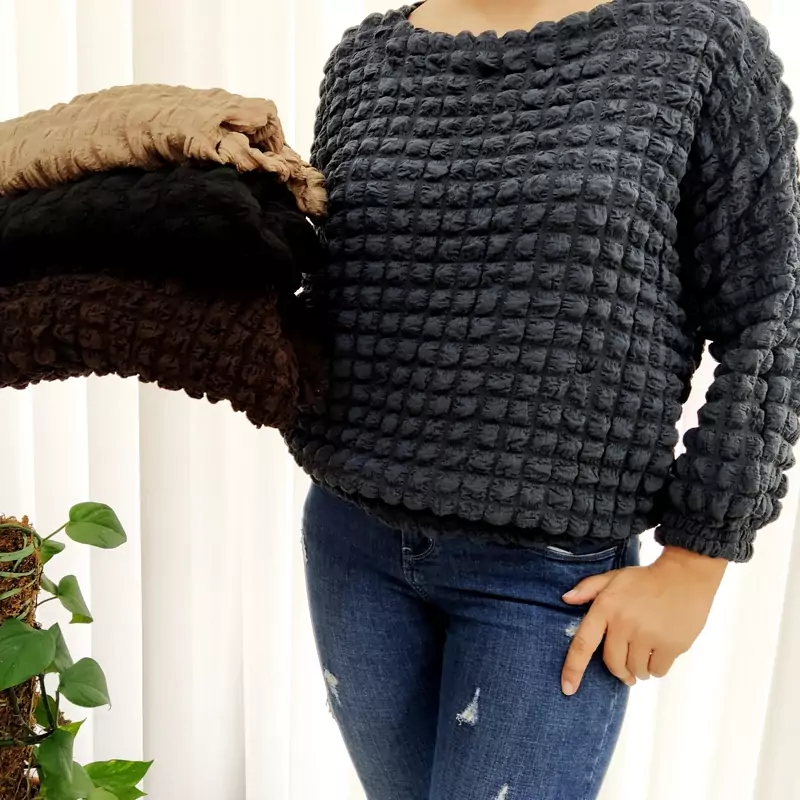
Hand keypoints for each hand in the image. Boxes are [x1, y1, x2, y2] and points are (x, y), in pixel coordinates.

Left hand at [560, 546, 726, 694]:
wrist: (684, 577)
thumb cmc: (646, 579)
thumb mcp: (614, 577)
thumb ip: (588, 588)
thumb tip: (565, 599)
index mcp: (605, 608)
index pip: (583, 644)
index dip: (573, 668)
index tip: (568, 689)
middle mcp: (623, 624)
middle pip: (613, 663)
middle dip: (618, 670)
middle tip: (625, 669)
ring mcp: (647, 635)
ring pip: (636, 670)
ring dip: (638, 669)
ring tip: (644, 654)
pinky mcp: (670, 645)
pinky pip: (658, 671)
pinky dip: (657, 667)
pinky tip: (660, 652)